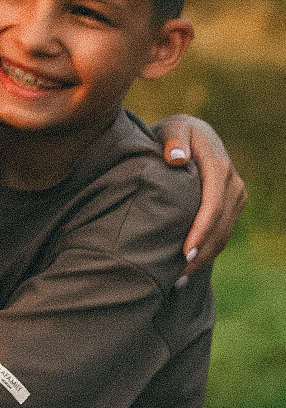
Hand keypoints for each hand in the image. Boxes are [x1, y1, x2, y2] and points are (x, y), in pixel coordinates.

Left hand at [157, 114, 246, 276]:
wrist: (191, 132)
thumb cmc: (175, 132)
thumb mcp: (172, 128)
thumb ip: (173, 140)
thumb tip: (177, 158)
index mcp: (219, 166)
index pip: (212, 206)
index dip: (200, 232)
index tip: (184, 253)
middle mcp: (233, 183)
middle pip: (220, 226)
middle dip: (201, 252)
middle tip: (177, 276)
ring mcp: (235, 195)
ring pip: (224, 233)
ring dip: (205, 257)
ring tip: (179, 279)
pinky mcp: (231, 204)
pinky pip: (223, 232)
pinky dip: (208, 250)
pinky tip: (190, 267)